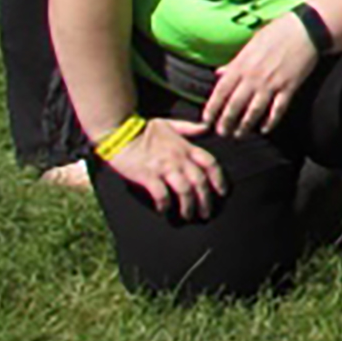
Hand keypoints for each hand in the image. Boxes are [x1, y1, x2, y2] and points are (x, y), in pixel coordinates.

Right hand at [102, 116, 224, 218]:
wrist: (119, 130)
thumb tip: (206, 127)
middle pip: (200, 181)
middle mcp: (178, 158)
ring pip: (184, 190)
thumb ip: (189, 128)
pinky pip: (161, 193)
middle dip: (206, 200)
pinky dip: (165, 204)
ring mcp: (163, 167)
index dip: (219, 178)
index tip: (222, 192)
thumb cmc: (143, 128)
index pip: (210, 163)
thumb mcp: (169, 124)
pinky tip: (164, 210)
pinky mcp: (147, 175)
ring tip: (188, 216)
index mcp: (185, 146)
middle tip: (206, 213)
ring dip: (188, 206)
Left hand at [200, 14, 319, 138]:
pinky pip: (277, 109)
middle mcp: (254, 76)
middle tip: (222, 133)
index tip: (206, 119)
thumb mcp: (251, 44)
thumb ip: (234, 62)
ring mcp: (272, 83)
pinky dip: (270, 122)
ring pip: (254, 111)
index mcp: (242, 64)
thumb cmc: (277, 32)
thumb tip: (219, 73)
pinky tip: (265, 129)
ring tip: (239, 135)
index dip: (212, 107)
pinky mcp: (289, 87)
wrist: (305, 29)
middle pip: (235, 105)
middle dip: (226, 121)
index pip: (221, 90)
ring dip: (245, 126)